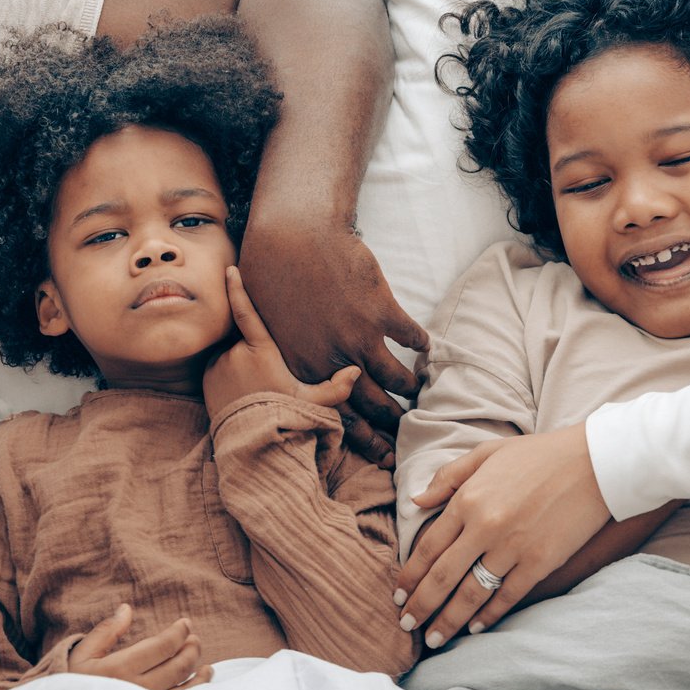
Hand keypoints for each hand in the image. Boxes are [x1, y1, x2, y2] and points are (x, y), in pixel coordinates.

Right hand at [69, 604, 211, 689]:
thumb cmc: (73, 685)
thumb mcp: (82, 655)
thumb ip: (107, 632)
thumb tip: (127, 609)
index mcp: (120, 669)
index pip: (162, 646)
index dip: (179, 632)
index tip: (186, 623)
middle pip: (178, 666)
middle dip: (192, 648)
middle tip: (195, 639)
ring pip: (185, 689)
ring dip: (200, 673)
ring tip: (206, 665)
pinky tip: (200, 684)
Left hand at [202, 267, 361, 418]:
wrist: (252, 446)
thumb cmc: (286, 420)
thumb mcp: (314, 404)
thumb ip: (336, 387)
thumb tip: (356, 370)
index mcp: (262, 350)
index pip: (247, 311)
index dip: (238, 288)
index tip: (230, 268)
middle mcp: (236, 353)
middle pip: (247, 339)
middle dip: (257, 352)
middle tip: (269, 379)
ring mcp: (219, 365)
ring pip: (233, 353)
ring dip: (243, 363)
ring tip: (257, 390)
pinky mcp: (207, 378)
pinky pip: (219, 366)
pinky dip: (229, 373)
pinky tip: (243, 393)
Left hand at [236, 219, 426, 466]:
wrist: (294, 235)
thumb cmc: (271, 274)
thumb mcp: (265, 327)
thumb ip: (282, 357)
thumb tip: (290, 377)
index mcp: (302, 369)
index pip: (336, 416)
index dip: (363, 439)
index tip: (382, 454)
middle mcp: (334, 360)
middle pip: (372, 404)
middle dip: (392, 422)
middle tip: (404, 429)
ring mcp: (360, 337)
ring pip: (395, 377)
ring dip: (409, 387)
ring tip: (416, 390)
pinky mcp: (381, 311)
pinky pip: (410, 336)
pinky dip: (420, 343)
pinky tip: (424, 347)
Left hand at [394, 426, 609, 649]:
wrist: (594, 463)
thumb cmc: (538, 455)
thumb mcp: (487, 453)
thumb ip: (449, 477)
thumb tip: (417, 502)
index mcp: (469, 499)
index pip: (429, 546)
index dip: (410, 574)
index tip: (398, 594)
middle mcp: (485, 526)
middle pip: (443, 576)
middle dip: (422, 605)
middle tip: (406, 624)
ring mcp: (513, 547)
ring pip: (472, 593)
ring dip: (449, 620)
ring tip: (433, 638)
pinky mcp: (540, 563)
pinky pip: (507, 596)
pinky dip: (489, 616)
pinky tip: (474, 628)